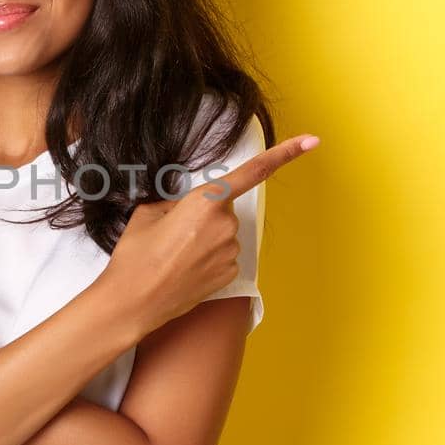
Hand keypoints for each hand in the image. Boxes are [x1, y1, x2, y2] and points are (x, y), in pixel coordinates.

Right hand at [98, 132, 320, 335]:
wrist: (133, 303)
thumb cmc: (135, 256)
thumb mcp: (147, 213)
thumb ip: (175, 200)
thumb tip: (184, 205)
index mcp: (205, 202)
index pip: (253, 172)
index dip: (285, 154)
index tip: (311, 141)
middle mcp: (226, 225)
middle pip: (223, 207)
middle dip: (203, 213)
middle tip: (172, 231)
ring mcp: (230, 252)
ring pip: (223, 233)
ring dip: (204, 237)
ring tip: (173, 253)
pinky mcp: (230, 274)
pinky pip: (224, 255)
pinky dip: (208, 258)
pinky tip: (184, 268)